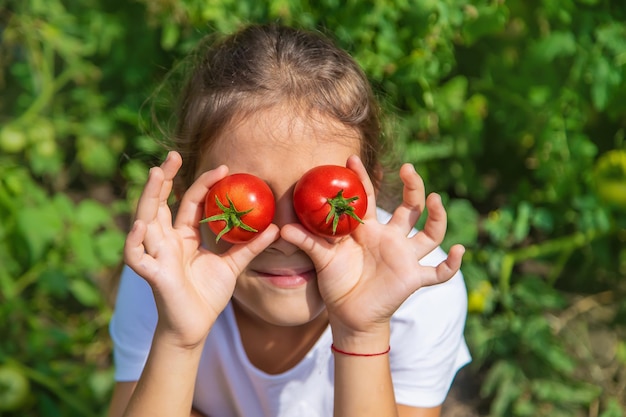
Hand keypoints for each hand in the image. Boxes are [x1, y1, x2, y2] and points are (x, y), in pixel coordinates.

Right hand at [124, 151, 279, 347]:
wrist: (196, 327)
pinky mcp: (153, 274)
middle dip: (164, 178)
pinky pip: (136, 256)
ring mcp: (157, 255)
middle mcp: (167, 240)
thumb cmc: (208, 295)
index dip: (203, 184)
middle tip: (172, 155)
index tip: (223, 168)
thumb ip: (250, 247)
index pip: (190, 203)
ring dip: (148, 197)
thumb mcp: (233, 265)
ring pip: (145, 221)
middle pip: (160, 203)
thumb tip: (277, 228)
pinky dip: (134, 241)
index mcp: (184, 236)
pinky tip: (141, 225)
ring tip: (155, 174)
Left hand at [281, 155, 463, 345]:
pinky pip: (437, 272)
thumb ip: (307, 242)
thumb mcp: (322, 259)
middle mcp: (391, 238)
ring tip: (436, 198)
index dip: (362, 179)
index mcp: (369, 230)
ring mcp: (405, 257)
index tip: (351, 158)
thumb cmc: (337, 282)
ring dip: (436, 216)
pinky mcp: (413, 278)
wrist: (349, 314)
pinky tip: (460, 251)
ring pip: (430, 233)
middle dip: (412, 187)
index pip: (369, 198)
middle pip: (409, 207)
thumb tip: (282, 229)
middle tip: (409, 169)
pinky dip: (451, 265)